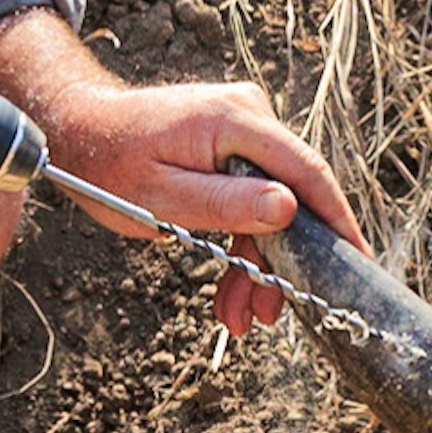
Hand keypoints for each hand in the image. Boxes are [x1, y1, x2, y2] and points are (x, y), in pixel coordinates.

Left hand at [41, 77, 365, 336]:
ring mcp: (242, 129)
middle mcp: (249, 116)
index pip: (306, 172)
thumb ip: (224, 203)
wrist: (74, 131)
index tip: (357, 265)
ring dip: (257, 261)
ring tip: (237, 316)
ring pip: (271, 205)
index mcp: (235, 121)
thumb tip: (289, 208)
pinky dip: (241, 242)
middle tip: (266, 316)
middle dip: (281, 261)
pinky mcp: (232, 146)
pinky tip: (230, 288)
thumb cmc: (107, 165)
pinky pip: (251, 198)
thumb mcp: (162, 196)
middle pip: (291, 196)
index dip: (336, 222)